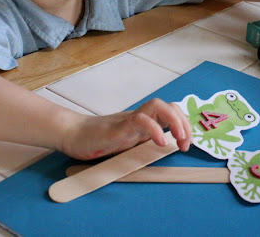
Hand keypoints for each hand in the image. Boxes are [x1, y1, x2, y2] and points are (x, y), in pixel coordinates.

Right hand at [59, 98, 191, 159]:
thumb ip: (143, 146)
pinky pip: (140, 120)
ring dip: (174, 121)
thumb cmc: (99, 142)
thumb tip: (164, 152)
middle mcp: (140, 117)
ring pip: (158, 106)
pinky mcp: (119, 126)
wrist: (73, 135)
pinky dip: (154, 129)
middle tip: (186, 144)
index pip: (171, 113)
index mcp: (144, 122)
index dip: (185, 125)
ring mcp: (129, 120)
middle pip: (170, 106)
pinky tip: (159, 142)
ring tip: (178, 140)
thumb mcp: (128, 146)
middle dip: (184, 123)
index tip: (186, 144)